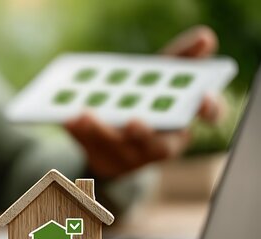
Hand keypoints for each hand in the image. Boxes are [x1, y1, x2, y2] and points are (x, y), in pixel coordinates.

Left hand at [66, 25, 225, 178]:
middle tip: (133, 121)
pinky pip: (89, 148)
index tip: (204, 98)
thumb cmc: (146, 102)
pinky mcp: (104, 161)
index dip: (211, 108)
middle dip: (144, 134)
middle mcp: (160, 145)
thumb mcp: (160, 79)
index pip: (209, 116)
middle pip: (156, 146)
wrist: (115, 140)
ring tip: (85, 114)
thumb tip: (203, 37)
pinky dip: (78, 133)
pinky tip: (67, 117)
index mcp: (182, 121)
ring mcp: (131, 157)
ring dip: (101, 132)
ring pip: (118, 149)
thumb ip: (180, 59)